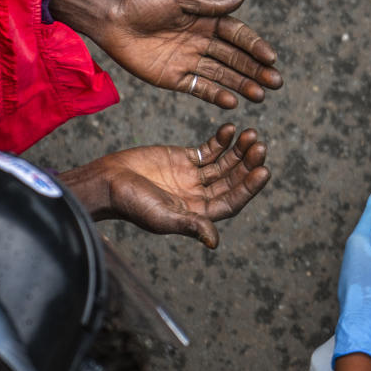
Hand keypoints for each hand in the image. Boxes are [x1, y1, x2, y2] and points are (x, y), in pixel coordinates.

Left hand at [50, 0, 282, 107]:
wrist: (109, 18)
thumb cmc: (143, 0)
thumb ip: (209, 3)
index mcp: (207, 20)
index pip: (238, 36)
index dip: (255, 46)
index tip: (271, 58)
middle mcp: (202, 42)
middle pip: (235, 59)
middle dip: (256, 70)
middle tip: (276, 83)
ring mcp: (189, 61)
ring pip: (222, 76)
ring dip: (242, 85)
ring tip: (260, 96)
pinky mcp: (174, 78)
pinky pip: (199, 88)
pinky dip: (216, 96)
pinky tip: (232, 102)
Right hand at [59, 124, 268, 246]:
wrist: (107, 182)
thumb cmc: (131, 204)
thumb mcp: (162, 217)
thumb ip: (190, 225)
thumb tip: (215, 241)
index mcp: (199, 213)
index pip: (232, 201)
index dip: (249, 188)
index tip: (263, 170)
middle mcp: (200, 196)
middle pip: (232, 179)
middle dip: (247, 164)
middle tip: (260, 146)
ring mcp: (193, 176)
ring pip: (224, 162)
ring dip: (239, 150)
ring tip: (251, 134)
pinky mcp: (184, 158)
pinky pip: (209, 149)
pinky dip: (221, 139)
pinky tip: (231, 128)